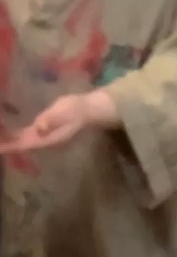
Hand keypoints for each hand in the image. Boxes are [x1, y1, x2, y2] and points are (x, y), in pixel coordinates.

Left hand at [0, 91, 117, 153]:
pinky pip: (26, 134)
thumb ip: (51, 120)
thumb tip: (39, 127)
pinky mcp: (44, 128)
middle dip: (7, 145)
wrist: (88, 109)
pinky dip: (16, 134)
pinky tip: (7, 132)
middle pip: (22, 145)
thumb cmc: (77, 110)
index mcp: (48, 138)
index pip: (25, 144)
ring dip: (10, 140)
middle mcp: (44, 139)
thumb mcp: (64, 112)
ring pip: (23, 140)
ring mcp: (44, 135)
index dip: (11, 146)